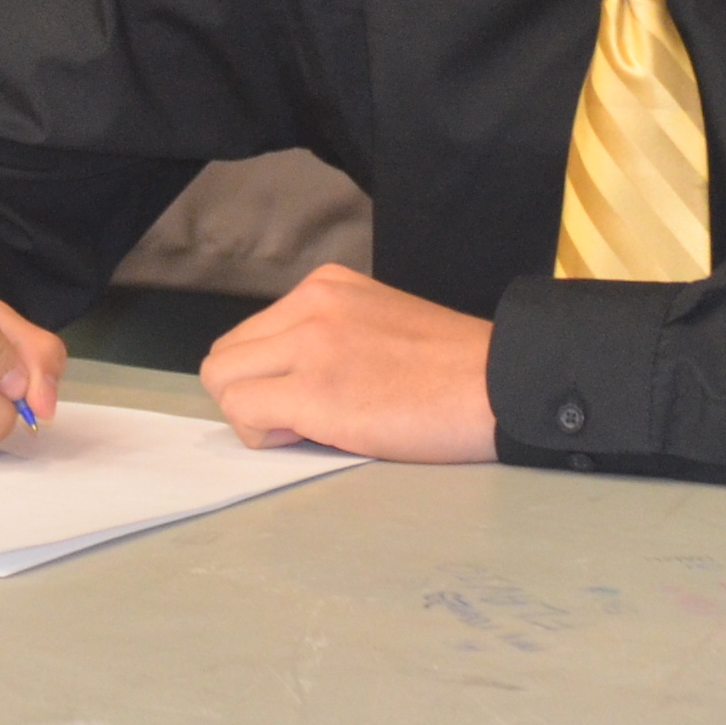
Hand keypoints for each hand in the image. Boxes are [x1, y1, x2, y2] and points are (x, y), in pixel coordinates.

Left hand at [197, 264, 497, 461]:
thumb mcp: (379, 324)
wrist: (502, 384)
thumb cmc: (454, 370)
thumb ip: (327, 336)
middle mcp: (310, 304)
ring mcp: (310, 345)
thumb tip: (284, 377)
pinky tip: (313, 438)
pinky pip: (243, 413)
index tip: (309, 397)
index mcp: (326, 286)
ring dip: (254, 416)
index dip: (269, 376)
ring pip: (223, 382)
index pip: (252, 334)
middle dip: (252, 395)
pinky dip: (264, 436)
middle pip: (226, 356)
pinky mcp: (315, 390)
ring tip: (310, 429)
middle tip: (303, 420)